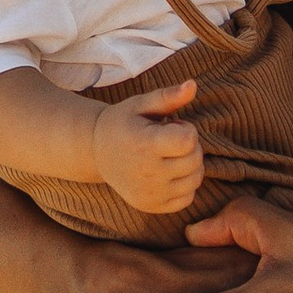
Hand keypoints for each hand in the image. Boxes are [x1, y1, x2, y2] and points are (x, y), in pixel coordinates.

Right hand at [91, 82, 203, 215]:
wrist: (96, 153)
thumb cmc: (122, 124)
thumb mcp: (141, 105)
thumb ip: (168, 96)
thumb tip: (193, 85)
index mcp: (145, 145)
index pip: (189, 140)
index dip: (187, 130)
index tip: (173, 126)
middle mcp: (147, 173)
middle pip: (195, 160)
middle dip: (190, 146)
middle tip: (170, 140)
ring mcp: (150, 193)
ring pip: (195, 180)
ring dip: (191, 165)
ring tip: (170, 155)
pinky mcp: (152, 206)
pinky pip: (187, 198)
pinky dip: (185, 185)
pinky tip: (169, 173)